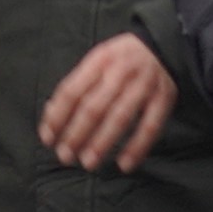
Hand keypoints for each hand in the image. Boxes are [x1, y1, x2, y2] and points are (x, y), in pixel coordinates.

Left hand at [36, 34, 177, 173]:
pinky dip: (137, 147)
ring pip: (120, 117)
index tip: (48, 138)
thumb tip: (50, 116)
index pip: (72, 90)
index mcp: (99, 59)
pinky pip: (150, 126)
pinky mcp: (164, 98)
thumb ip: (76, 86)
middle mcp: (121, 70)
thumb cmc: (120, 61)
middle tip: (65, 156)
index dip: (57, 116)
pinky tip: (124, 164)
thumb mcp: (97, 63)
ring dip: (102, 142)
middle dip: (76, 134)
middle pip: (94, 106)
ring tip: (89, 162)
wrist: (164, 47)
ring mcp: (144, 84)